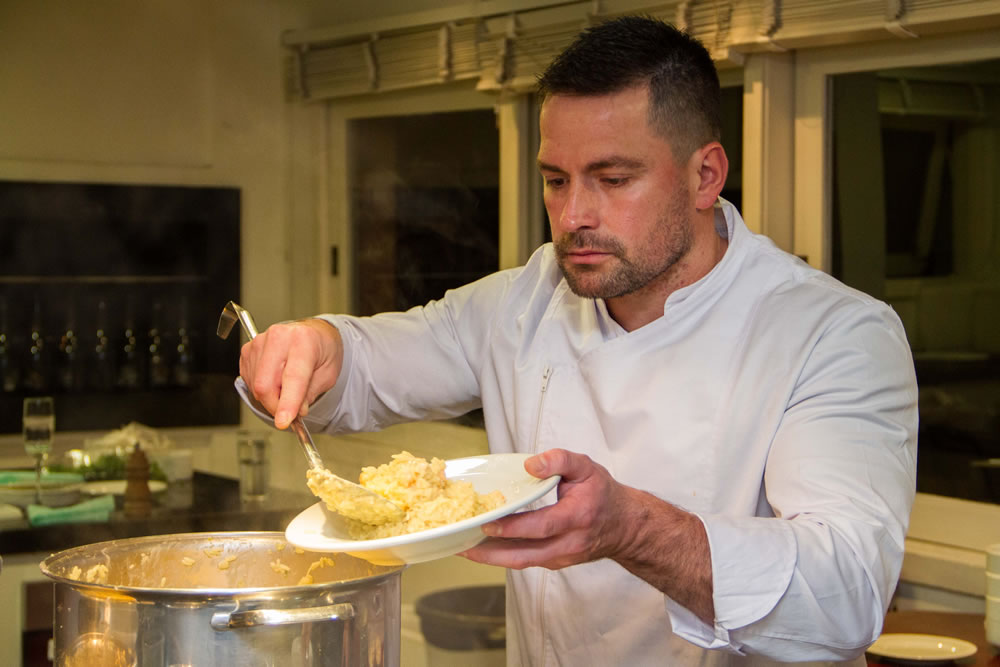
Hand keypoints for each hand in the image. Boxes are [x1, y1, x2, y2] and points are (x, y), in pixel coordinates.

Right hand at [239, 318, 343, 428]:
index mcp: (303, 340)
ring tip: (288, 387)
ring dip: (271, 398)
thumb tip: (295, 411)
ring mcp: (259, 342)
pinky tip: (276, 380)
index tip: (284, 422)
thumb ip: (310, 394)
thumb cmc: (322, 351)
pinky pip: (249, 381)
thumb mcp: (328, 374)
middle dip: (276, 406)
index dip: (287, 403)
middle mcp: (278, 337)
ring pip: (256, 386)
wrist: (313, 335)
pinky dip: (263, 389)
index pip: (292, 377)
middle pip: (265, 385)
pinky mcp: (247, 350)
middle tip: (292, 411)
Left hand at [461, 448, 635, 569]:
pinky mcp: (554, 563)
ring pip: (522, 563)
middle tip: (463, 543)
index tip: (489, 523)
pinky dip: (501, 557)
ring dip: (490, 558)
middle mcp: (569, 544)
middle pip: (525, 554)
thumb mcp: (586, 467)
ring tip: (462, 548)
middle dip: (491, 551)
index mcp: (577, 517)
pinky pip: (524, 561)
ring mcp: (561, 558)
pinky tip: (481, 548)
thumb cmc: (602, 494)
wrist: (624, 526)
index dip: (515, 527)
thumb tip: (530, 464)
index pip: (542, 526)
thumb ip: (560, 460)